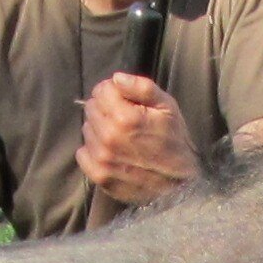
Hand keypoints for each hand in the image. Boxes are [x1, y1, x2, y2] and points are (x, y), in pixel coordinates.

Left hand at [78, 73, 197, 205]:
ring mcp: (102, 158)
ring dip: (100, 129)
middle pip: (91, 108)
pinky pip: (82, 153)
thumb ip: (141, 87)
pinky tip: (112, 152)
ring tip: (121, 137)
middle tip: (125, 120)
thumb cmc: (175, 142)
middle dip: (106, 108)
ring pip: (87, 129)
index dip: (114, 91)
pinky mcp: (99, 176)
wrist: (180, 185)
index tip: (126, 100)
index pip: (101, 90)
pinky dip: (93, 150)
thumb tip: (116, 78)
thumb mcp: (167, 108)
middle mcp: (109, 137)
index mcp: (125, 117)